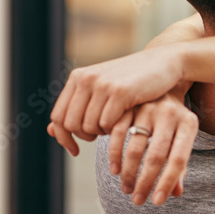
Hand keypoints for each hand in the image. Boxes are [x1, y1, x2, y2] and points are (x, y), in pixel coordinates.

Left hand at [49, 45, 185, 155]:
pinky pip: (106, 124)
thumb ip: (78, 107)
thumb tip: (50, 131)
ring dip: (100, 133)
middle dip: (84, 136)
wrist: (164, 63)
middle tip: (98, 136)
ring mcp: (103, 85)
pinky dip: (113, 130)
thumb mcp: (102, 90)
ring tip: (112, 127)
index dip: (63, 137)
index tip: (75, 150)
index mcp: (79, 77)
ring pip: (88, 126)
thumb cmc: (133, 81)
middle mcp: (87, 79)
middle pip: (71, 124)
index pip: (58, 116)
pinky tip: (122, 123)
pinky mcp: (121, 92)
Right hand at [110, 94, 197, 205]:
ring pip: (135, 148)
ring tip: (127, 189)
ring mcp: (148, 108)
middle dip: (145, 183)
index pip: (178, 160)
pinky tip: (115, 171)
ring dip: (128, 173)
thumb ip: (180, 165)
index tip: (156, 202)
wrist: (166, 85)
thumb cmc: (176, 122)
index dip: (167, 183)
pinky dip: (114, 155)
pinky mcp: (130, 106)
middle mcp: (170, 114)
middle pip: (156, 157)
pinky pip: (118, 134)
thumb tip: (175, 193)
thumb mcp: (183, 138)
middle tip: (138, 200)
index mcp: (189, 123)